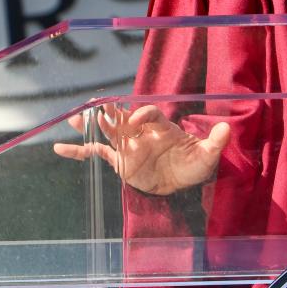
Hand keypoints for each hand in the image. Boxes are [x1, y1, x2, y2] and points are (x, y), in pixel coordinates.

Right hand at [53, 103, 230, 195]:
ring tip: (75, 117)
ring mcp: (128, 145)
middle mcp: (141, 132)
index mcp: (161, 127)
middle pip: (123, 117)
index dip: (142, 113)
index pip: (148, 114)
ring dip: (92, 124)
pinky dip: (79, 150)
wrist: (182, 183)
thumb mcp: (208, 155)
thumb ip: (215, 142)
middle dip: (110, 111)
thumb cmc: (194, 164)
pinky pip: (96, 153)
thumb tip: (226, 129)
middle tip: (94, 104)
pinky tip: (60, 148)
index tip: (136, 119)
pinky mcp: (119, 161)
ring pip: (107, 131)